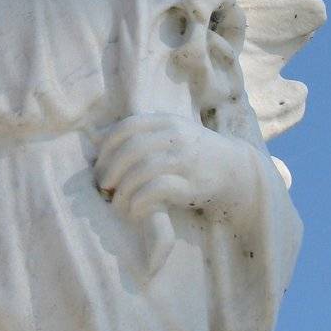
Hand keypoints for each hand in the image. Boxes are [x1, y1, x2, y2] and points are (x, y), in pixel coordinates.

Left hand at [95, 113, 251, 222]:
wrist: (236, 171)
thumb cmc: (193, 154)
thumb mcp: (169, 134)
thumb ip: (138, 134)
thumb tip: (95, 137)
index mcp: (166, 121)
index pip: (127, 126)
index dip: (107, 147)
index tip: (99, 165)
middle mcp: (176, 136)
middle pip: (131, 149)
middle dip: (110, 170)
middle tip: (103, 187)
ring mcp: (185, 160)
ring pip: (142, 169)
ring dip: (123, 189)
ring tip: (116, 202)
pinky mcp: (192, 184)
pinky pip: (158, 189)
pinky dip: (139, 200)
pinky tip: (134, 210)